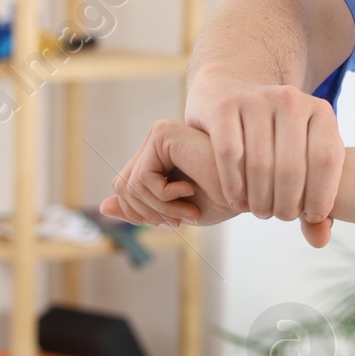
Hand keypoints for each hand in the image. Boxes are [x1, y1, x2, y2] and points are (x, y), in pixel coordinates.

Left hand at [102, 119, 235, 230]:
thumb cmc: (222, 200)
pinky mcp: (162, 133)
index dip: (141, 214)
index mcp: (160, 157)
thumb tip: (102, 207)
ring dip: (160, 208)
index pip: (125, 188)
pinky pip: (142, 176)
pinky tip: (189, 191)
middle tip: (179, 222)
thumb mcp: (173, 212)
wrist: (251, 190)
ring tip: (189, 210)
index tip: (173, 223)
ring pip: (129, 184)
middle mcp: (157, 142)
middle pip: (122, 185)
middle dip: (147, 213)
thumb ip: (139, 209)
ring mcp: (159, 135)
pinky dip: (163, 196)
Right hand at [178, 70, 345, 242]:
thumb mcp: (301, 160)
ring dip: (259, 199)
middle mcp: (290, 100)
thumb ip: (315, 199)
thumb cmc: (272, 137)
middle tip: (277, 215)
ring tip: (258, 210)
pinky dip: (233, 185)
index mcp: (320, 111)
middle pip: (292, 168)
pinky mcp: (223, 106)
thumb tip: (320, 240)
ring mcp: (255, 99)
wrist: (229, 92)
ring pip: (260, 165)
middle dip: (285, 204)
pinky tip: (237, 200)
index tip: (309, 216)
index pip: (326, 160)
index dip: (320, 197)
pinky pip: (229, 155)